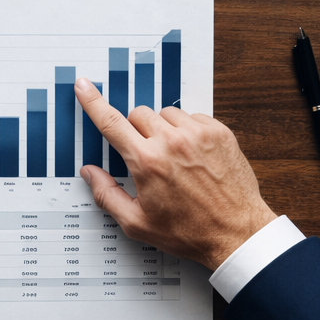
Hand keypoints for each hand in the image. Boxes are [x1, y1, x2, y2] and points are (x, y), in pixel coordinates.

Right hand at [75, 76, 276, 269]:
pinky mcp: (219, 132)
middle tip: (146, 156)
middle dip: (135, 131)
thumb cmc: (189, 232)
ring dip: (162, 129)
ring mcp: (198, 134)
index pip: (111, 123)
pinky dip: (187, 130)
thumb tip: (90, 172)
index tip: (84, 86)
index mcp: (147, 162)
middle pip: (137, 114)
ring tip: (173, 158)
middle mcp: (171, 142)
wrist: (236, 233)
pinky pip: (192, 116)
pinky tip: (192, 155)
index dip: (93, 102)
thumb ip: (107, 195)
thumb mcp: (138, 223)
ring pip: (165, 113)